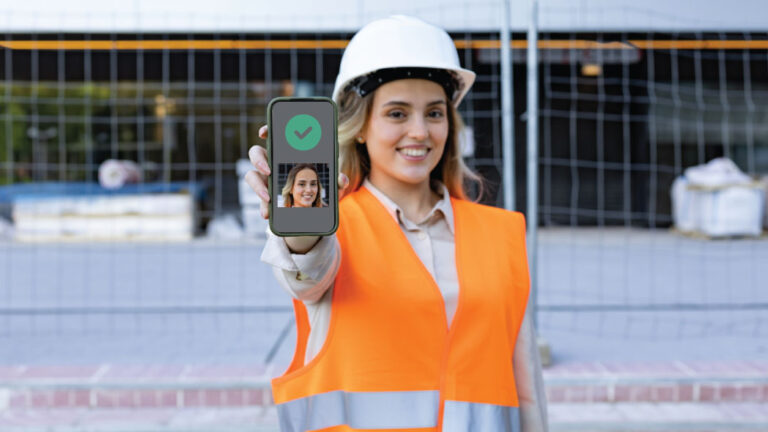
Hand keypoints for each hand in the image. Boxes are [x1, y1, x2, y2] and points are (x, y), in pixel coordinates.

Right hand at [245, 125, 348, 252]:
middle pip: (256, 153)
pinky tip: (267, 214)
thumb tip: (342, 179)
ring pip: (252, 176)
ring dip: (257, 186)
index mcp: (287, 152)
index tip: (263, 132)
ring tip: (268, 198)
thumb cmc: (323, 186)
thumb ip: (338, 180)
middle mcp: (272, 162)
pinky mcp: (266, 196)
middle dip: (258, 160)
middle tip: (268, 171)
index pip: (273, 135)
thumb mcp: (333, 184)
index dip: (267, 130)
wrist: (315, 209)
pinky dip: (263, 207)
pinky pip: (260, 199)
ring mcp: (266, 179)